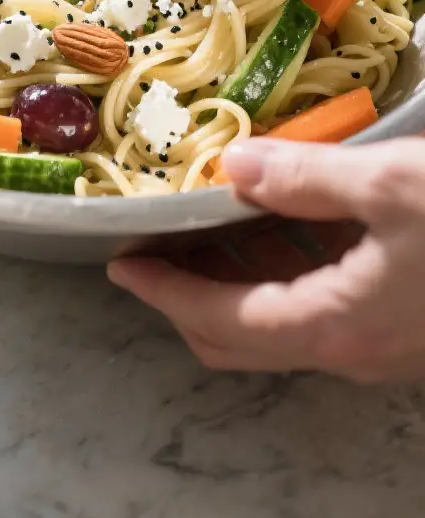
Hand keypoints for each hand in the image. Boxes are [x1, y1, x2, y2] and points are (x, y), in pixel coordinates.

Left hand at [108, 138, 424, 381]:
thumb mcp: (392, 184)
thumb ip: (307, 176)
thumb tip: (233, 164)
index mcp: (330, 325)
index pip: (218, 319)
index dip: (164, 292)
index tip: (120, 264)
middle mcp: (350, 353)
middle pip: (241, 338)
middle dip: (188, 292)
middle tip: (155, 242)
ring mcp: (381, 351)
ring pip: (284, 326)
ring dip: (239, 281)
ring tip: (214, 221)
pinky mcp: (405, 334)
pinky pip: (322, 314)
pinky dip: (286, 277)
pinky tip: (292, 225)